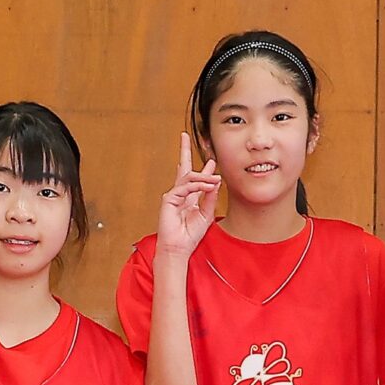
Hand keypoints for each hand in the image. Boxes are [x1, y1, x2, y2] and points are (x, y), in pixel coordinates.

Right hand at [156, 132, 220, 259]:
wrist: (178, 248)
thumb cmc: (190, 235)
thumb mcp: (206, 214)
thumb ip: (210, 197)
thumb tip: (216, 181)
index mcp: (189, 197)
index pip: (195, 178)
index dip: (204, 169)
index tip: (212, 159)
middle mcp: (180, 194)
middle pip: (182, 168)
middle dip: (184, 151)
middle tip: (184, 135)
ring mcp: (173, 195)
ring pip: (189, 177)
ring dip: (204, 176)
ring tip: (215, 178)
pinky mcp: (169, 199)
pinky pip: (185, 186)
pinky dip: (198, 185)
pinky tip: (209, 185)